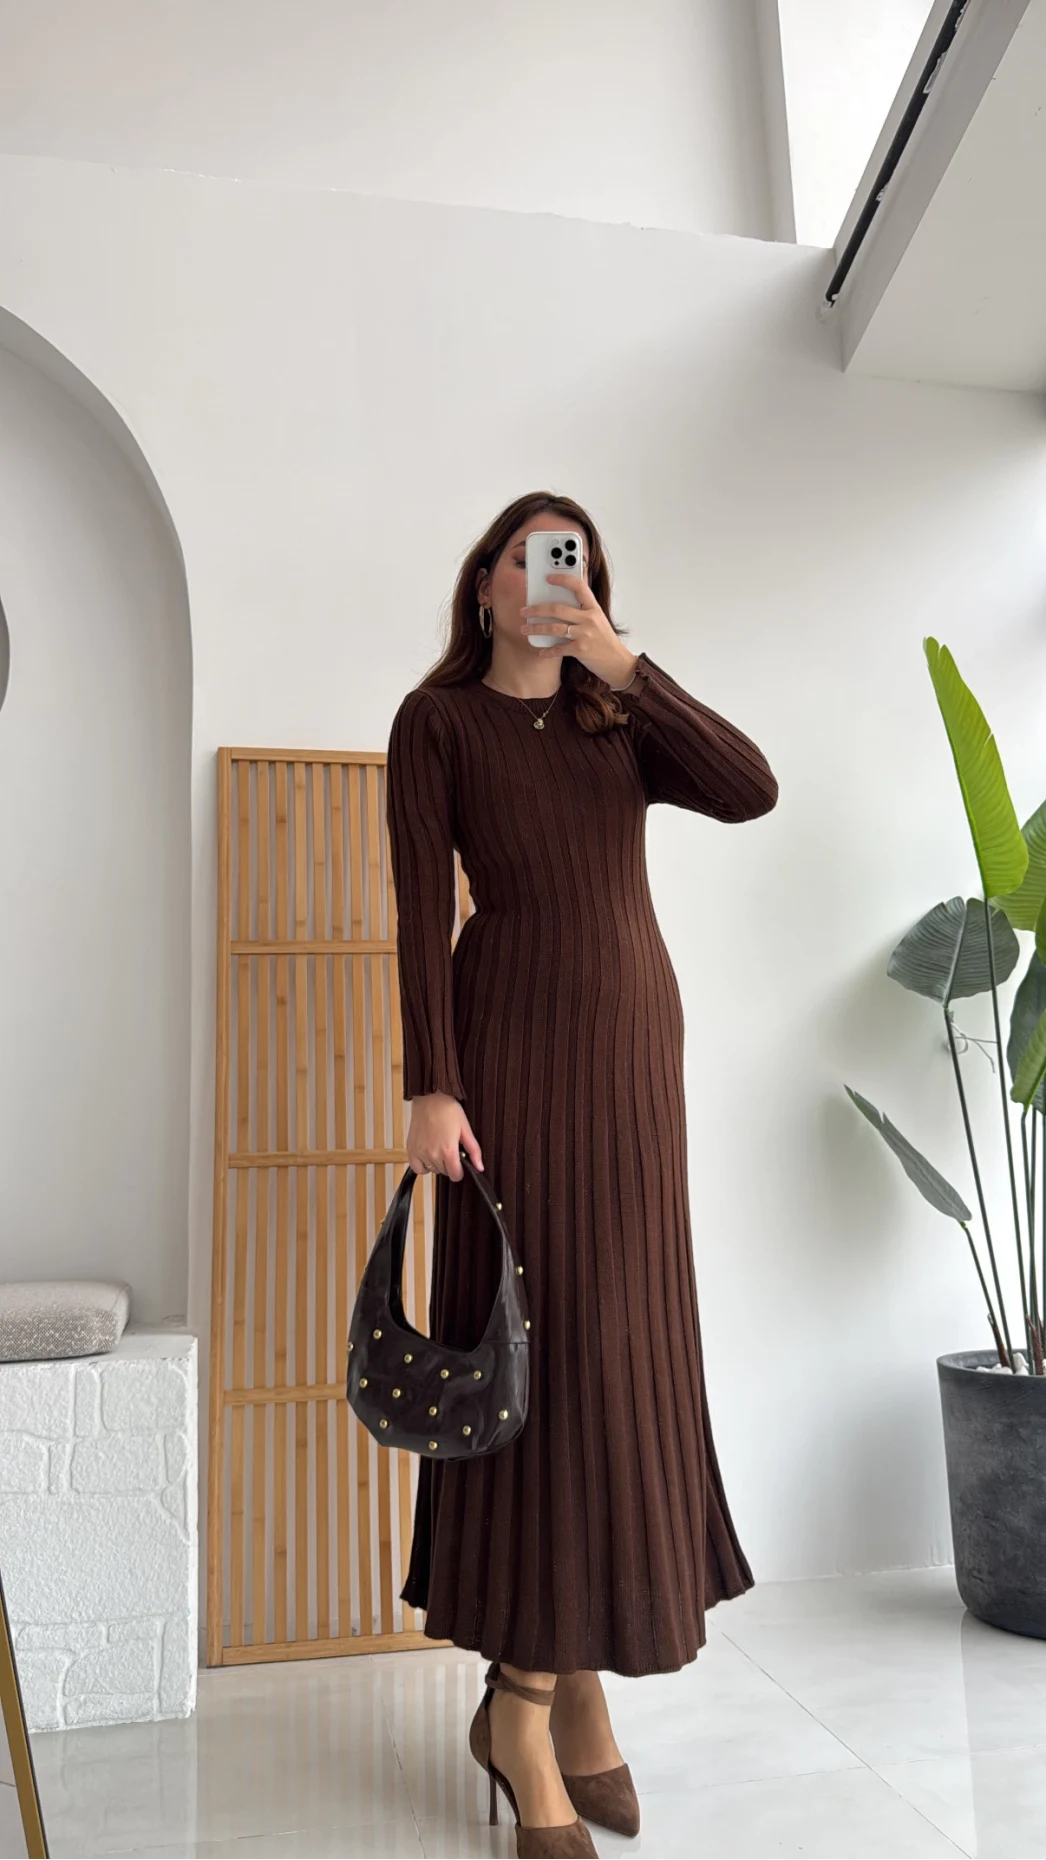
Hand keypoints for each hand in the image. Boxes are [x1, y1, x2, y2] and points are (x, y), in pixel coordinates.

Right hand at [406, 1093, 483, 1180]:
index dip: (460, 1171)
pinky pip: (417, 1168)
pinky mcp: (411, 1149)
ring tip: (439, 1148)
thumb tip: (479, 1167)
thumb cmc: (448, 1110)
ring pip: (432, 1170)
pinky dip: (423, 1166)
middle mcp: (433, 1154)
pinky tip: (428, 1156)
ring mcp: (420, 1152)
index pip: (455, 1176)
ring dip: (437, 1164)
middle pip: (444, 1172)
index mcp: (448, 1151)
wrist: (430, 1098)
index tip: (459, 1162)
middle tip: (449, 1149)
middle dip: (449, 1164)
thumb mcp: (465, 1129)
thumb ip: (474, 1150)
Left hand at [520, 573, 637, 688]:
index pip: (579, 586)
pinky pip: (558, 648)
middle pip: (557, 609)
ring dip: (536, 629)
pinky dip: (547, 650)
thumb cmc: (605, 641)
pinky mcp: (581, 650)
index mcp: (594, 608)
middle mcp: (589, 619)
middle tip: (524, 611)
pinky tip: (540, 651)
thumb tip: (558, 607)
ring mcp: (585, 634)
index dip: (562, 579)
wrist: (618, 663)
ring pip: (554, 628)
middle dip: (536, 610)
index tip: (548, 578)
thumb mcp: (598, 621)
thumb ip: (582, 612)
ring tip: (524, 629)